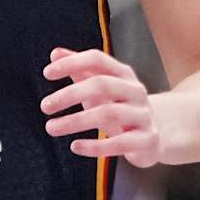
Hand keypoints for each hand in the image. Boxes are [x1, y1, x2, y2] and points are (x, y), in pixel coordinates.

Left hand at [41, 47, 160, 166]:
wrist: (155, 136)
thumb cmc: (120, 107)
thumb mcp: (101, 88)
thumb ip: (79, 70)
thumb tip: (55, 54)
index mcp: (123, 74)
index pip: (97, 59)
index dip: (72, 63)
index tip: (47, 73)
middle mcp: (135, 91)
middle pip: (102, 85)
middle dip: (70, 94)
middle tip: (44, 106)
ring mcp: (143, 115)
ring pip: (109, 113)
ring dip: (75, 121)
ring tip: (51, 127)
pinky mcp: (147, 140)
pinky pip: (120, 143)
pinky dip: (95, 146)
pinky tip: (75, 146)